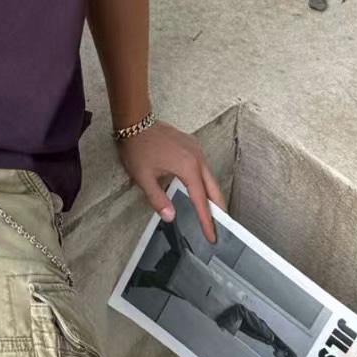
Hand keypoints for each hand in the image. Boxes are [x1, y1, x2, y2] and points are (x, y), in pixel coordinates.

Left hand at [115, 119, 226, 243]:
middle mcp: (197, 158)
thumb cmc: (138, 148)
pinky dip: (205, 181)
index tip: (212, 235)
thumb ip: (158, 199)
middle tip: (220, 227)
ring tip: (212, 212)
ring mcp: (196, 149)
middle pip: (214, 189)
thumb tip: (171, 217)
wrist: (135, 121)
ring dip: (212, 195)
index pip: (201, 201)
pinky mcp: (192, 145)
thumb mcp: (144, 178)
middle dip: (218, 210)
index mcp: (188, 168)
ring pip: (210, 177)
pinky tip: (201, 189)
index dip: (207, 220)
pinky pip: (203, 166)